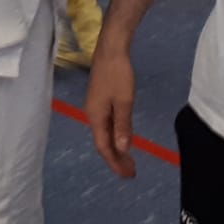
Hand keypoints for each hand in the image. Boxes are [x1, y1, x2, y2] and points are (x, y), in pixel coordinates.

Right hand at [85, 41, 138, 178]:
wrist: (111, 48)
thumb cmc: (118, 74)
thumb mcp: (124, 102)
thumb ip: (123, 126)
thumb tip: (122, 149)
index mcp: (95, 116)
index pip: (103, 147)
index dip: (115, 162)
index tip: (128, 175)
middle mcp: (92, 113)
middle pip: (102, 142)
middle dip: (116, 158)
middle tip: (131, 171)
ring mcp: (95, 106)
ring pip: (104, 133)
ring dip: (116, 148)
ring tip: (129, 159)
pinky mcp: (100, 99)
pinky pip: (106, 124)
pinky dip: (115, 135)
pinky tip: (124, 137)